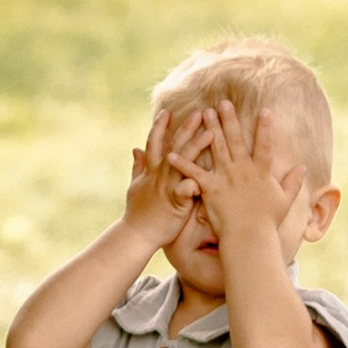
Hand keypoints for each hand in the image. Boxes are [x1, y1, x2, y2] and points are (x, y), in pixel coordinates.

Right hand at [120, 106, 201, 251]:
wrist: (137, 234)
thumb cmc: (138, 213)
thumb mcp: (136, 186)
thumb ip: (138, 166)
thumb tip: (135, 149)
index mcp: (151, 170)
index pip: (155, 142)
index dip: (159, 127)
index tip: (167, 112)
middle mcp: (158, 174)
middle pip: (173, 146)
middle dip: (186, 128)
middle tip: (200, 112)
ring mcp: (166, 186)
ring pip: (182, 162)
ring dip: (196, 146)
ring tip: (212, 132)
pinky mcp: (174, 202)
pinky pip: (185, 190)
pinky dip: (193, 183)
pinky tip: (204, 176)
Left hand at [178, 98, 302, 247]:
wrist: (250, 238)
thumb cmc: (267, 222)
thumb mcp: (285, 200)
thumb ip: (294, 182)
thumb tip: (304, 167)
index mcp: (261, 172)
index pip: (265, 145)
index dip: (265, 127)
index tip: (265, 109)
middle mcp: (243, 170)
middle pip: (235, 139)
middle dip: (229, 119)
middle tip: (222, 102)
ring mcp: (226, 177)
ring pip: (216, 148)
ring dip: (209, 129)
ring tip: (203, 112)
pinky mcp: (210, 188)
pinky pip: (194, 172)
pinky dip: (183, 163)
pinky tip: (171, 152)